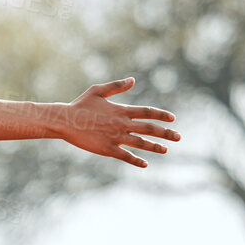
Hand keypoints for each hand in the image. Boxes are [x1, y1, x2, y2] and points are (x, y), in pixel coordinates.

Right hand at [60, 78, 180, 168]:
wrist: (66, 121)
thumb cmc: (80, 105)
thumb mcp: (98, 91)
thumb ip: (117, 86)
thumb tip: (132, 80)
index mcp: (122, 110)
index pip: (147, 112)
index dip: (161, 115)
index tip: (173, 119)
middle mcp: (122, 124)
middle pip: (149, 128)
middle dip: (166, 133)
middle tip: (179, 137)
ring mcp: (116, 137)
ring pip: (141, 143)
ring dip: (155, 147)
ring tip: (166, 150)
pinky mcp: (107, 149)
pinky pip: (126, 156)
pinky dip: (136, 160)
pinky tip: (145, 164)